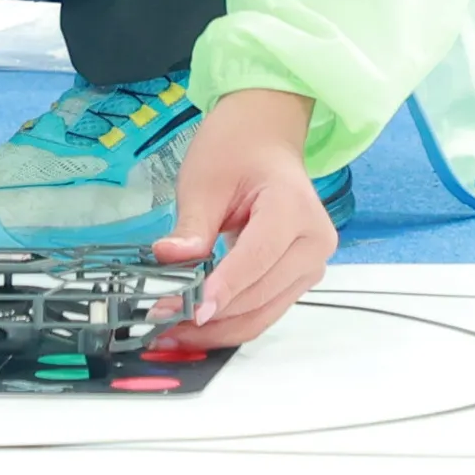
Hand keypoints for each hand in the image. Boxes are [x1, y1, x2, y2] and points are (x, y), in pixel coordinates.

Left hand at [152, 87, 336, 348]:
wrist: (265, 140)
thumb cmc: (234, 152)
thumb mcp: (204, 181)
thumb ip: (192, 226)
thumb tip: (169, 260)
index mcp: (293, 209)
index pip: (256, 259)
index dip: (222, 288)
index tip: (185, 311)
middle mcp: (314, 244)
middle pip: (261, 295)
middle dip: (211, 316)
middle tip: (160, 324)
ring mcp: (311, 265)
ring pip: (264, 313)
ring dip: (219, 329)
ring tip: (171, 333)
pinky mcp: (299, 279)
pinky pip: (265, 309)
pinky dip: (230, 321)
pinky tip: (194, 325)